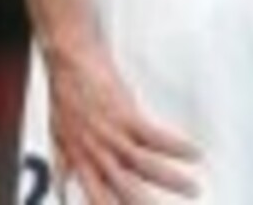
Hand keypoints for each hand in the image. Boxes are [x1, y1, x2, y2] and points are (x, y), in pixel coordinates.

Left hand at [46, 38, 200, 202]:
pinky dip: (176, 147)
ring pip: (145, 165)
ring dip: (171, 180)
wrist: (69, 61)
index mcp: (80, 162)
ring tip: (193, 189)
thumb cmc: (65, 96)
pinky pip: (155, 136)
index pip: (98, 199)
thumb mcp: (58, 136)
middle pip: (125, 190)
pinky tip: (194, 153)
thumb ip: (63, 166)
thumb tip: (62, 188)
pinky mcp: (125, 113)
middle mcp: (96, 152)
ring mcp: (112, 133)